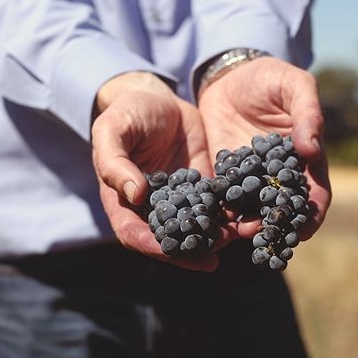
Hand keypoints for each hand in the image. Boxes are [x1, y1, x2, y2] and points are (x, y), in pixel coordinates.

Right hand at [92, 72, 225, 270]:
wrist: (159, 99)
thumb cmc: (127, 113)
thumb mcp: (112, 131)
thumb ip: (115, 163)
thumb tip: (136, 195)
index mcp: (124, 201)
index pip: (132, 232)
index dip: (148, 244)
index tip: (165, 250)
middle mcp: (153, 207)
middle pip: (169, 240)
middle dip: (190, 250)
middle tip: (211, 258)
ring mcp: (180, 199)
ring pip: (197, 227)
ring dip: (215, 237)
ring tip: (235, 237)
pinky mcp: (203, 186)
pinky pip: (216, 205)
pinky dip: (230, 214)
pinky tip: (246, 216)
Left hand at [197, 56, 331, 240]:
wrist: (230, 74)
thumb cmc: (270, 77)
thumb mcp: (294, 86)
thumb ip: (308, 114)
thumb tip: (312, 149)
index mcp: (304, 157)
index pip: (314, 191)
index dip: (313, 212)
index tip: (306, 229)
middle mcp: (278, 173)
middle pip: (283, 206)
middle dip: (276, 224)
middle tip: (265, 236)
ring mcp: (251, 175)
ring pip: (253, 207)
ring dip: (248, 222)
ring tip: (239, 232)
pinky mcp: (225, 172)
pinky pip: (226, 195)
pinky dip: (222, 208)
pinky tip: (215, 218)